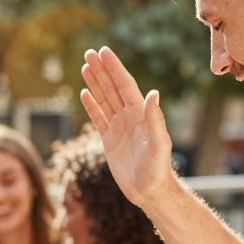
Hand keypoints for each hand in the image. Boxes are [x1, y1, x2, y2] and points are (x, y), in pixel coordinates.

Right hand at [80, 47, 174, 205]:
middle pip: (112, 88)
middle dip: (101, 70)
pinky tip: (84, 93)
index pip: (124, 85)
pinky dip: (91, 106)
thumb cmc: (158, 169)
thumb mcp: (159, 144)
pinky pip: (98, 118)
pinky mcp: (109, 140)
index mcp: (140, 114)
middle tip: (89, 52)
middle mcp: (129, 117)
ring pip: (104, 100)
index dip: (114, 68)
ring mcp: (119, 127)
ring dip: (95, 83)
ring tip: (85, 66)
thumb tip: (153, 93)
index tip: (104, 51)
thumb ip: (155, 119)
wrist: (149, 191)